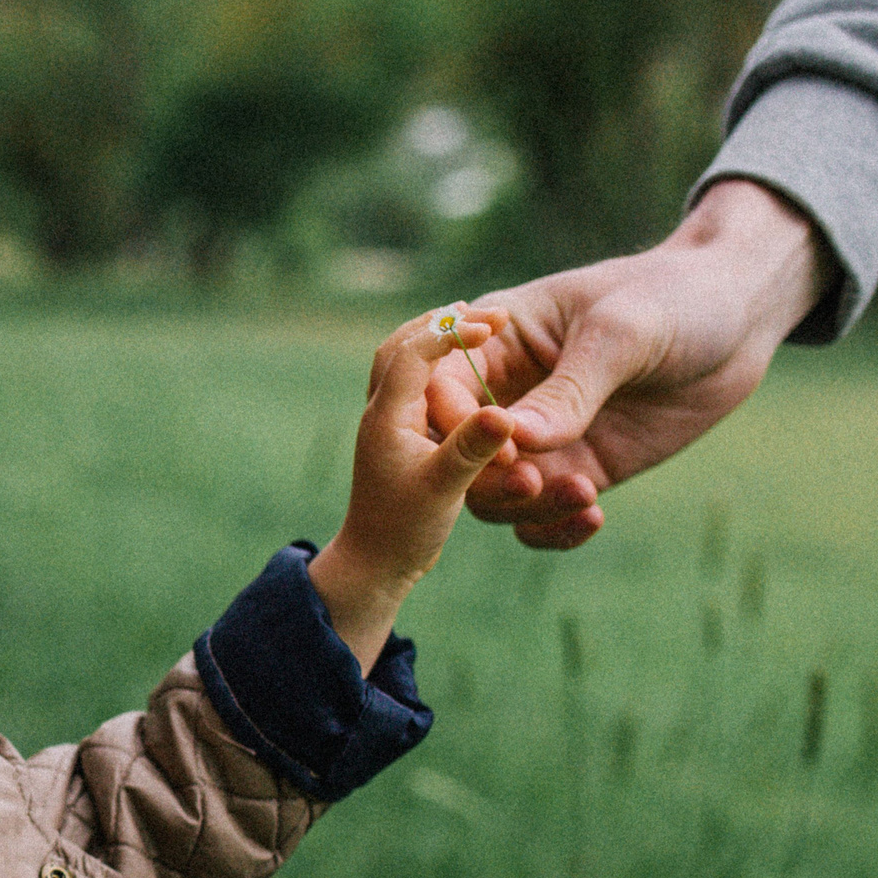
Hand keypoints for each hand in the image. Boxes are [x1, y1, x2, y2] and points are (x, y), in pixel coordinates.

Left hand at [307, 306, 519, 671]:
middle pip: (399, 348)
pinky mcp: (400, 440)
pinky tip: (467, 371)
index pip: (414, 352)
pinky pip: (413, 387)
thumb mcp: (443, 489)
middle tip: (480, 310)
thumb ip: (472, 451)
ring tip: (472, 326)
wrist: (373, 567)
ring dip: (435, 342)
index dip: (453, 332)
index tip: (495, 322)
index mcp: (387, 417)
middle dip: (438, 324)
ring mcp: (388, 426)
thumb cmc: (402, 532)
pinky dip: (437, 368)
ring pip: (403, 366)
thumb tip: (504, 417)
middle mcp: (381, 414)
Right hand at [430, 179, 831, 549]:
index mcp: (497, 340)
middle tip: (532, 484)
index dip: (459, 426)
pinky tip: (594, 516)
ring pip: (496, 493)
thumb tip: (519, 442)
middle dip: (485, 477)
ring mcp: (542, 436)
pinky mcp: (578, 467)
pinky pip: (542, 514)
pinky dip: (555, 527)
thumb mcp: (621, 332)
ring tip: (580, 495)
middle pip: (460, 453)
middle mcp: (507, 393)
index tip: (504, 446)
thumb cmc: (674, 296)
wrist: (741, 316)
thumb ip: (569, 389)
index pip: (443, 390)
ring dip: (526, 506)